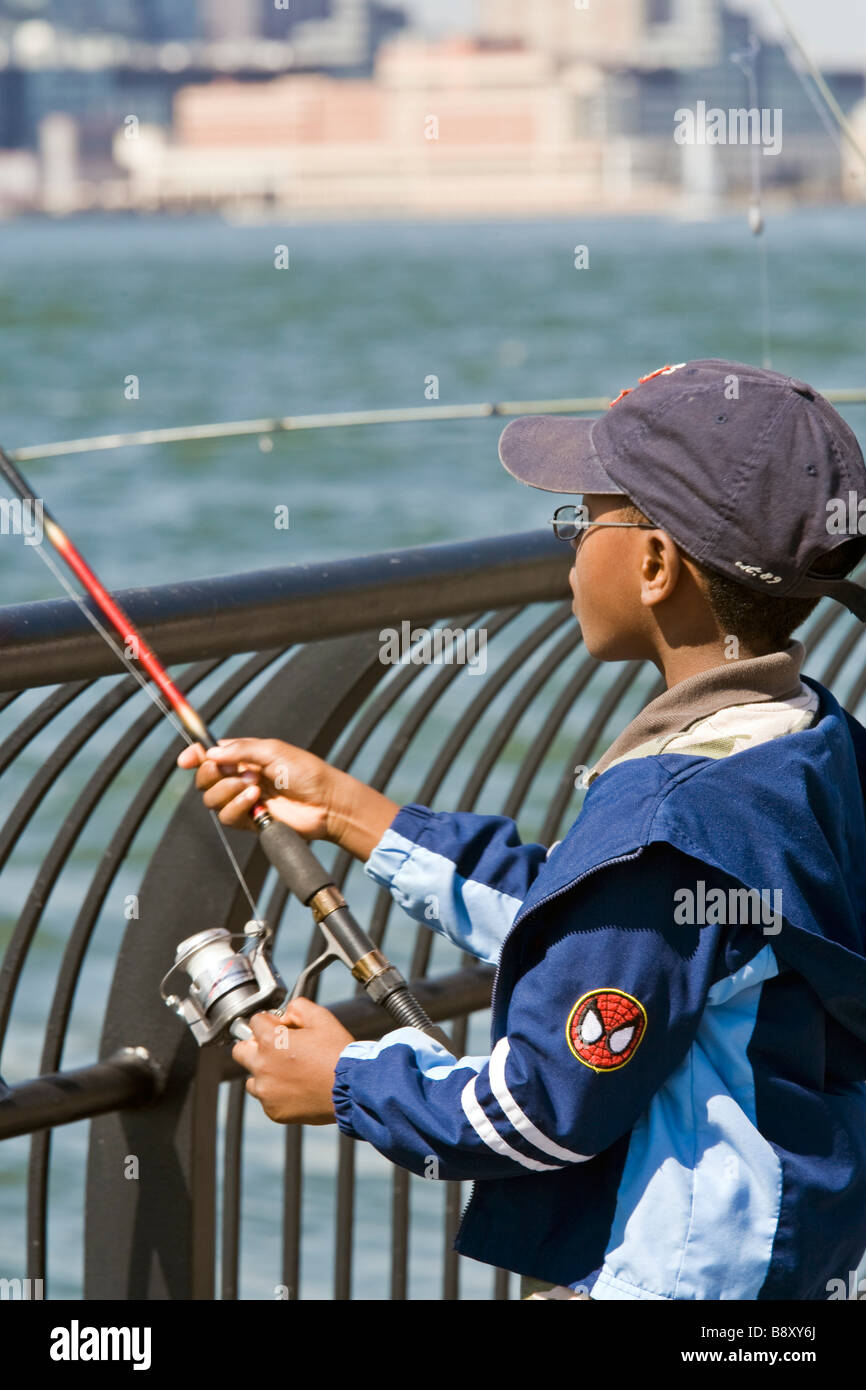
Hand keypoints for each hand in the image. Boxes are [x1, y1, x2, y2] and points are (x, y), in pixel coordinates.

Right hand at [176, 735, 402, 860]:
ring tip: (255, 787)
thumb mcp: (273, 751)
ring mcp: (243, 800)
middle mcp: (239, 777)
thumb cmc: (306, 772)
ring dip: (229, 791)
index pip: (210, 755)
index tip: (186, 759)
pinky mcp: (248, 821)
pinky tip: (256, 802)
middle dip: (213, 774)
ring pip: (211, 799)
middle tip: (239, 772)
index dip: (194, 756)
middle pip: (205, 778)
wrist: (326, 803)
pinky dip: (237, 807)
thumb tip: (210, 753)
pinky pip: (226, 816)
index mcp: (244, 756)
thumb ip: (240, 750)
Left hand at [230, 998, 354, 1123]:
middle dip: (256, 1046)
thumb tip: (285, 1015)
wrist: (351, 1088)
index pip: (254, 1022)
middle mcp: (261, 1066)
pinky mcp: (274, 1111)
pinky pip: (266, 1098)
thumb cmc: (337, 1053)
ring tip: (290, 1072)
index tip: (284, 1029)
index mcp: (270, 1041)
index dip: (271, 1022)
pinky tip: (298, 1088)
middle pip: (241, 1051)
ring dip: (264, 1073)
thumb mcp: (321, 1017)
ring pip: (252, 1078)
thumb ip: (297, 1007)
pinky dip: (276, 1093)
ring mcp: (266, 1091)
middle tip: (279, 1050)